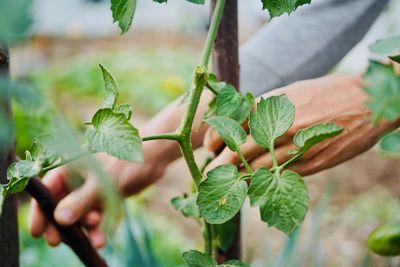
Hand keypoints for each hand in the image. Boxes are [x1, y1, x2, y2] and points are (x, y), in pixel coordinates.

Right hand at [29, 141, 169, 247]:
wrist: (153, 158)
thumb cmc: (127, 161)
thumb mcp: (103, 181)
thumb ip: (82, 199)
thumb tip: (60, 219)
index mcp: (71, 167)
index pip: (48, 190)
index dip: (41, 211)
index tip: (37, 231)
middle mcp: (78, 179)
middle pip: (60, 205)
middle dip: (59, 224)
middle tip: (55, 241)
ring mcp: (91, 189)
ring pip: (79, 214)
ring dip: (83, 229)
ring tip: (94, 239)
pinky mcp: (105, 198)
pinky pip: (96, 216)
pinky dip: (97, 229)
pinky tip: (101, 240)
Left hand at [204, 74, 399, 174]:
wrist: (367, 102)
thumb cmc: (326, 93)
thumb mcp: (291, 92)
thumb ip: (267, 108)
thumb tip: (245, 122)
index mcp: (273, 105)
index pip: (233, 126)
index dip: (216, 140)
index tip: (209, 148)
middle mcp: (280, 127)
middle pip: (240, 151)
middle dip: (220, 165)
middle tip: (208, 174)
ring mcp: (296, 147)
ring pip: (257, 168)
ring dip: (238, 178)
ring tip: (225, 184)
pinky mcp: (311, 163)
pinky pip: (280, 177)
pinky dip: (263, 182)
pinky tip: (253, 187)